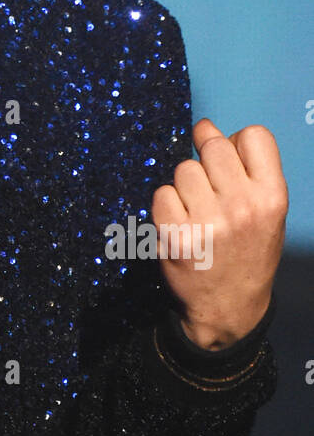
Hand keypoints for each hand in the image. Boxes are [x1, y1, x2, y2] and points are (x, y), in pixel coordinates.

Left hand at [151, 120, 287, 348]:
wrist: (229, 307)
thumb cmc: (248, 252)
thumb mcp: (268, 213)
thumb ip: (247, 171)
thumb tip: (207, 128)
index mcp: (272, 197)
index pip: (254, 135)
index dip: (236, 140)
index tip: (226, 154)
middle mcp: (243, 206)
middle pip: (213, 144)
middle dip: (205, 157)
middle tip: (207, 184)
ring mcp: (208, 220)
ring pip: (183, 169)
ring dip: (185, 185)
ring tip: (198, 211)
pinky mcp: (176, 234)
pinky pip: (162, 193)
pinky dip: (166, 205)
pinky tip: (181, 224)